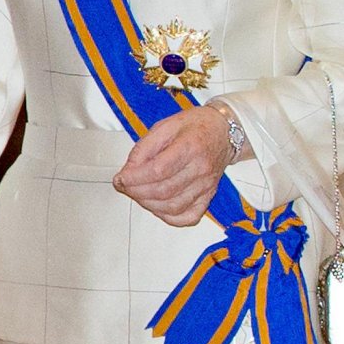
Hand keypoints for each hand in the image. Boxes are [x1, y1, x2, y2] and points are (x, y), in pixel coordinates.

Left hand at [113, 106, 232, 226]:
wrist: (223, 132)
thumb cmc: (196, 126)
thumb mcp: (165, 126)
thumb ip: (144, 148)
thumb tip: (128, 171)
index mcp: (190, 146)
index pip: (158, 170)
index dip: (135, 178)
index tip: (120, 178)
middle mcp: (200, 168)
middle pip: (163, 191)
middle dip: (137, 192)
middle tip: (125, 186)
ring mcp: (206, 185)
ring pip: (173, 206)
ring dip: (149, 205)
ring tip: (138, 194)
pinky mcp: (208, 196)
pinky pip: (188, 216)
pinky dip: (169, 217)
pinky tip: (158, 207)